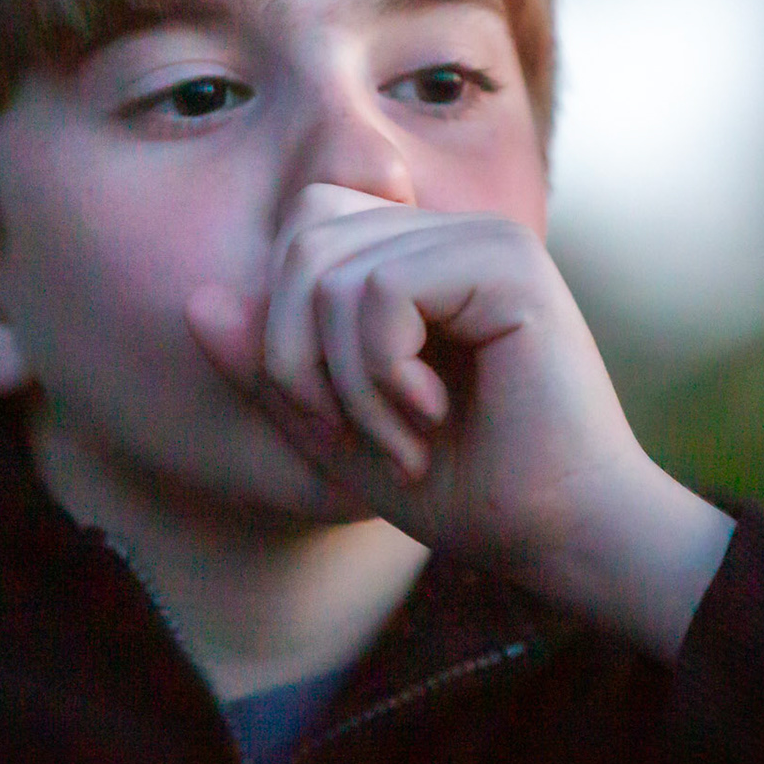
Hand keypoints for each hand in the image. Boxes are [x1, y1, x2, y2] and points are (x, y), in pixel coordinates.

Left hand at [187, 183, 734, 660]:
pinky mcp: (508, 264)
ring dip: (344, 379)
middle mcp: (452, 231)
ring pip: (334, 269)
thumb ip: (270, 369)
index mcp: (419, 254)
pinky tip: (429, 416)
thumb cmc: (465, 490)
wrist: (567, 536)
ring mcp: (484, 238)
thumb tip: (196, 301)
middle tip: (350, 431)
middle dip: (296, 351)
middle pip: (304, 236)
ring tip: (400, 437)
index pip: (304, 227)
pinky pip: (381, 289)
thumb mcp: (336, 431)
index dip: (284, 321)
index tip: (328, 414)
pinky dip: (378, 371)